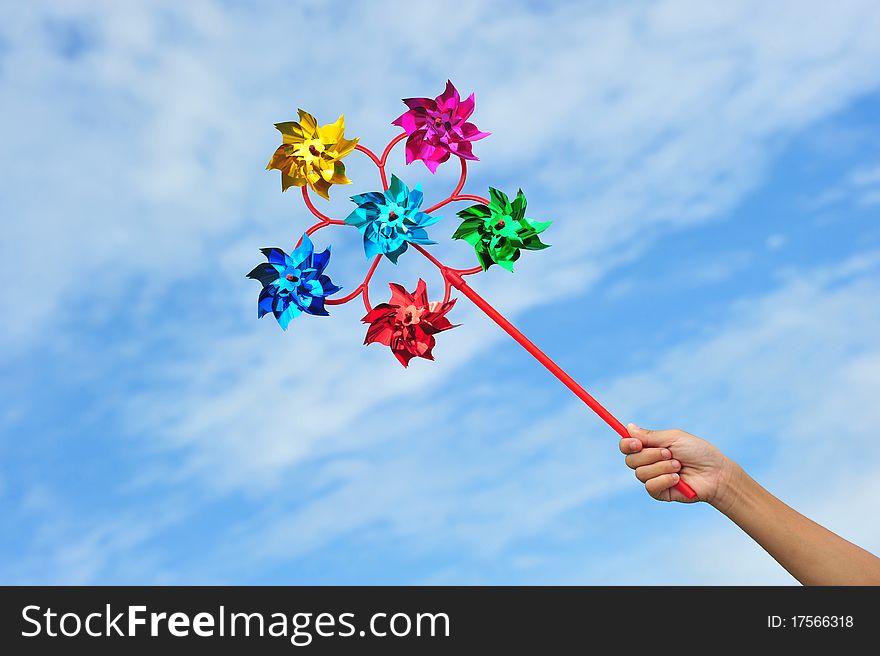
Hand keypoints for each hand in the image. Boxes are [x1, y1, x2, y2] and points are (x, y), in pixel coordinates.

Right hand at [619, 423, 738, 505]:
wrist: (716, 474)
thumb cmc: (698, 452)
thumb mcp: (674, 438)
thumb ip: (650, 436)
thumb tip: (629, 427)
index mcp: (651, 447)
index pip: (627, 446)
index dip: (627, 444)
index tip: (637, 443)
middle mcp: (649, 462)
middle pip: (630, 460)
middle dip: (650, 456)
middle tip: (668, 453)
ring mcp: (654, 477)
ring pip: (640, 473)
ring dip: (661, 467)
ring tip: (678, 466)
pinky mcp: (660, 492)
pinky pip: (650, 486)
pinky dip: (664, 480)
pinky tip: (678, 478)